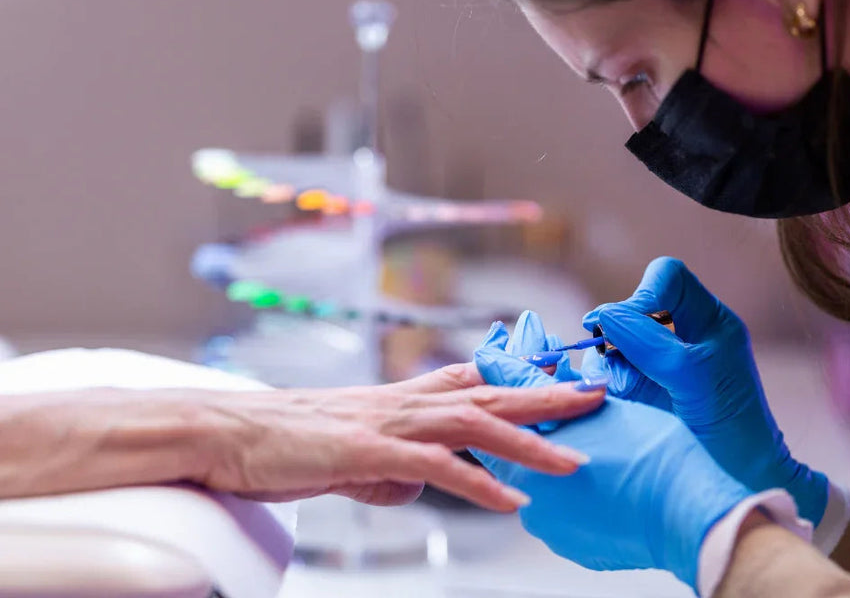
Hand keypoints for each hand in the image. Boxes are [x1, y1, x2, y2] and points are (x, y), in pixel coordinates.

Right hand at [196, 361, 602, 511]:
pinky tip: (511, 501)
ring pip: (474, 422)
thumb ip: (390, 467)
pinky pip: (435, 466)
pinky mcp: (367, 448)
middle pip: (489, 390)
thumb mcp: (349, 457)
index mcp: (398, 399)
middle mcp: (401, 400)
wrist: (226, 432)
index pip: (471, 379)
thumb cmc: (282, 443)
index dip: (519, 375)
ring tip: (573, 459)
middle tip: (595, 395)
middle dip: (547, 394)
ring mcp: (387, 421)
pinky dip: (478, 484)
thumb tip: (418, 484)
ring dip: (529, 440)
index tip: (562, 375)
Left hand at [472, 317, 751, 588]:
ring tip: (605, 443)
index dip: (516, 398)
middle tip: (582, 410)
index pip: (498, 426)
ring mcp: (558, 533)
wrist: (692, 515)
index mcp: (524, 469)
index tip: (534, 380)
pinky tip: (613, 474)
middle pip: (523, 456)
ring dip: (564, 460)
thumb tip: (493, 360)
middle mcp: (532, 507)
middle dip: (545, 429)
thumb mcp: (591, 406)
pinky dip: (585, 490)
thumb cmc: (651, 456)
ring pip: (550, 483)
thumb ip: (533, 385)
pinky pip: (573, 510)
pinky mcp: (582, 548)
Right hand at [581, 257, 828, 524]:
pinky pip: (607, 370)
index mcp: (707, 320)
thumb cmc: (729, 425)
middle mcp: (681, 336)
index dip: (643, 292)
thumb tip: (605, 315)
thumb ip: (649, 340)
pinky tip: (614, 397)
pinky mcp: (639, 392)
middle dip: (618, 330)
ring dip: (607, 359)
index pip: (667, 277)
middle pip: (634, 308)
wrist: (736, 480)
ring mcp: (658, 365)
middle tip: (610, 353)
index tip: (626, 326)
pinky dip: (603, 380)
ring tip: (617, 385)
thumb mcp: (691, 374)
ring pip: (614, 341)